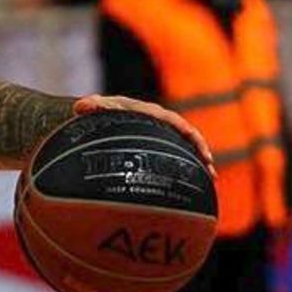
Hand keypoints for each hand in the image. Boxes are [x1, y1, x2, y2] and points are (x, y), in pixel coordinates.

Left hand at [74, 94, 216, 176]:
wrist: (96, 117)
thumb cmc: (97, 112)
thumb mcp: (96, 108)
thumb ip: (92, 106)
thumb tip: (81, 106)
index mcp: (147, 112)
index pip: (172, 119)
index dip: (186, 130)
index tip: (195, 142)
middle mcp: (157, 122)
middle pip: (185, 134)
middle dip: (199, 149)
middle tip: (210, 167)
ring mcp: (158, 134)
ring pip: (184, 147)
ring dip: (198, 161)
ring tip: (210, 178)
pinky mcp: (156, 145)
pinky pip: (175, 155)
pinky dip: (186, 167)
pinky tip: (194, 185)